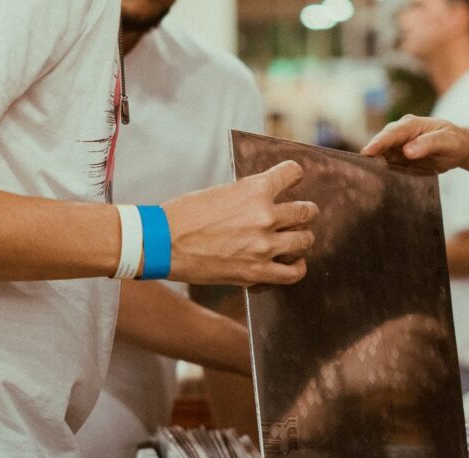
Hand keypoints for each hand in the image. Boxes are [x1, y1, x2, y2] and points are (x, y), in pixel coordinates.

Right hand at [161, 161, 317, 285]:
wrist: (163, 243)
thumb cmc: (183, 215)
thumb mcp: (220, 192)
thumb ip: (247, 195)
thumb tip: (263, 199)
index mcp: (255, 190)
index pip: (293, 173)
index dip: (294, 175)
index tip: (294, 178)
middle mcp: (265, 216)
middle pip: (305, 211)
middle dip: (305, 211)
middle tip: (302, 214)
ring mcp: (264, 246)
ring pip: (304, 240)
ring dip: (302, 238)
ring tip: (297, 239)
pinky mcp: (257, 272)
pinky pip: (293, 272)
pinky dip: (297, 266)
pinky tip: (293, 262)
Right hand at [333, 314, 452, 405]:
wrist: (339, 377)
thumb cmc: (362, 361)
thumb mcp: (377, 341)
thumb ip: (398, 339)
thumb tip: (428, 344)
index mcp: (386, 329)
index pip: (414, 321)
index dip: (432, 327)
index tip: (444, 335)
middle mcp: (387, 341)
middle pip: (420, 348)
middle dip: (434, 360)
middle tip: (443, 371)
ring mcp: (384, 357)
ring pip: (416, 365)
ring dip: (429, 375)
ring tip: (434, 383)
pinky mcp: (382, 374)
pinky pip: (407, 379)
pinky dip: (418, 385)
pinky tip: (423, 389)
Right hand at [360, 115, 468, 172]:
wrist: (458, 148)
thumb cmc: (454, 142)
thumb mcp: (448, 141)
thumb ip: (429, 143)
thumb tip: (407, 150)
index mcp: (410, 125)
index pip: (391, 134)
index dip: (378, 143)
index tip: (366, 153)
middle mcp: (399, 134)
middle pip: (380, 145)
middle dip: (369, 157)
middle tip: (359, 172)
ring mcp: (396, 147)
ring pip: (379, 157)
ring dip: (373, 168)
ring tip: (364, 181)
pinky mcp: (396, 159)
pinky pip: (385, 166)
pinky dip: (380, 174)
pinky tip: (375, 184)